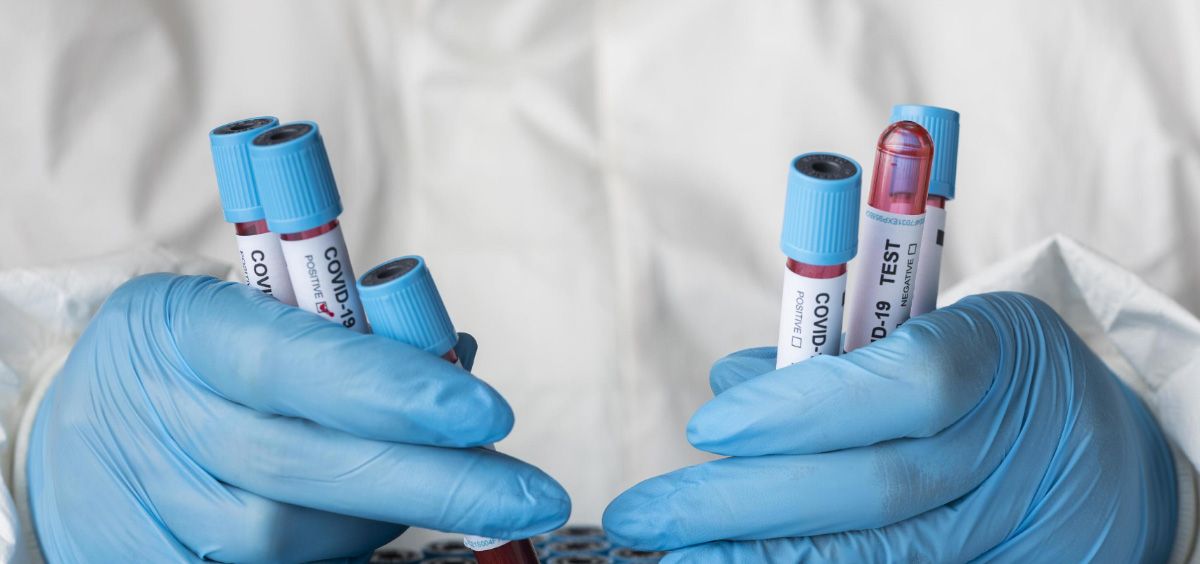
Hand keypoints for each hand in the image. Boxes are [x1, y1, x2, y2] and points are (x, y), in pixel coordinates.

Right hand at [29, 274, 568, 561]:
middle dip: (434, 484)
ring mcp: (145, 506)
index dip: (398, 392)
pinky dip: (334, 551)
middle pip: (308, 468)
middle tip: (534, 494)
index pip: (303, 363)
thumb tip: (462, 355)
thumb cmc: (194, 354)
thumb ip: (351, 333)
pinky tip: (367, 523)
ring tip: (436, 488)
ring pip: (290, 537)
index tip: (488, 412)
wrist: (67, 419)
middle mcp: (162, 420)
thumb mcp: (254, 306)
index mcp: (191, 328)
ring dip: (384, 519)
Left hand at [604, 292, 1176, 561]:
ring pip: (884, 556)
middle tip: (645, 513)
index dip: (800, 408)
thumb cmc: (997, 378)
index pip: (904, 385)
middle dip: (744, 505)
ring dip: (766, 562)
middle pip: (874, 488)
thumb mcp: (936, 331)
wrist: (1109, 457)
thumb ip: (837, 356)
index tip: (706, 427)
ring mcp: (1011, 530)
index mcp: (998, 359)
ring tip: (679, 559)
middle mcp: (1010, 452)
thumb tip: (729, 382)